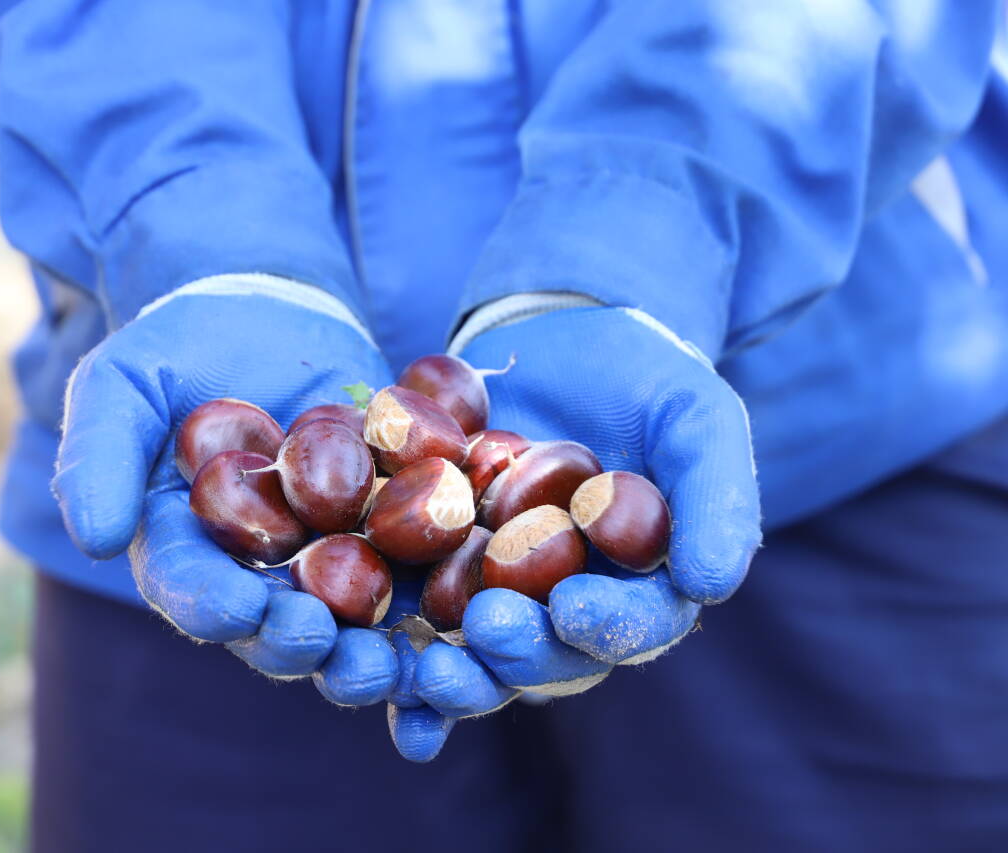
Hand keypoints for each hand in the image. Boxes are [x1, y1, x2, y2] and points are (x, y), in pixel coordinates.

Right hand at [51, 283, 398, 703]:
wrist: (269, 312)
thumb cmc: (179, 347)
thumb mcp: (122, 383)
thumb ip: (99, 455)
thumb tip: (96, 537)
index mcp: (185, 551)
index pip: (192, 590)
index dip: (214, 607)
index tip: (242, 611)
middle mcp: (256, 574)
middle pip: (275, 628)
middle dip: (301, 646)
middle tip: (330, 647)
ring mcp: (328, 560)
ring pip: (351, 624)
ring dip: (373, 653)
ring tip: (397, 662)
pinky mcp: (392, 535)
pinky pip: (417, 579)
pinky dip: (440, 608)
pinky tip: (464, 624)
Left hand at [409, 306, 760, 735]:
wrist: (553, 334)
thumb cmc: (641, 375)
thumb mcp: (694, 416)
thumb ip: (715, 495)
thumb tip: (709, 586)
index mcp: (636, 584)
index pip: (633, 625)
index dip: (607, 627)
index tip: (573, 609)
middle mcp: (567, 605)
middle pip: (550, 657)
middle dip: (520, 655)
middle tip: (488, 632)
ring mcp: (498, 595)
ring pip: (480, 659)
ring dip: (455, 680)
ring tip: (428, 675)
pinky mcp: (434, 572)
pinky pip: (413, 628)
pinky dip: (397, 668)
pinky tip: (382, 697)